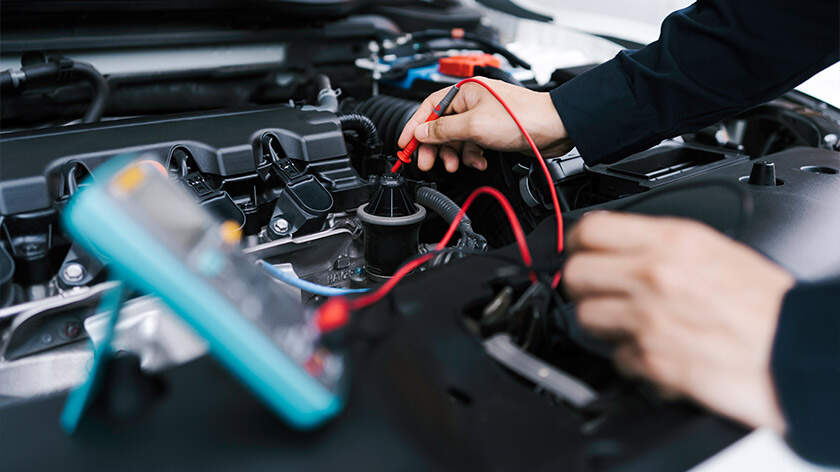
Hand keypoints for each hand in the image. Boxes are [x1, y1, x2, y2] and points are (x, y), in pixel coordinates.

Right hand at [396, 77, 571, 171]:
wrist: (554, 129)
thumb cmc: (521, 118)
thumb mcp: (473, 125)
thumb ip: (443, 130)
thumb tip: (421, 132)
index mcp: (464, 92)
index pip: (429, 107)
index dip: (414, 126)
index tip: (404, 144)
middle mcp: (471, 102)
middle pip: (440, 126)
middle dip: (434, 146)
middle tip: (426, 163)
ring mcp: (482, 117)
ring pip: (456, 138)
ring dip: (454, 154)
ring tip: (455, 165)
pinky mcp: (492, 131)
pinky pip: (472, 145)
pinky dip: (472, 156)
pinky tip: (478, 161)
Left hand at [563, 211, 794, 431]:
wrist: (795, 351)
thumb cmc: (766, 306)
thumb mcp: (715, 250)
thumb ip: (662, 246)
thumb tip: (621, 247)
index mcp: (672, 242)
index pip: (591, 229)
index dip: (577, 242)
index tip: (578, 251)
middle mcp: (653, 275)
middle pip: (574, 274)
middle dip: (581, 285)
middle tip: (597, 291)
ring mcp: (647, 319)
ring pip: (584, 318)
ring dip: (601, 324)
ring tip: (627, 324)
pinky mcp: (649, 359)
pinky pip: (614, 357)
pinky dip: (629, 358)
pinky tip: (653, 350)